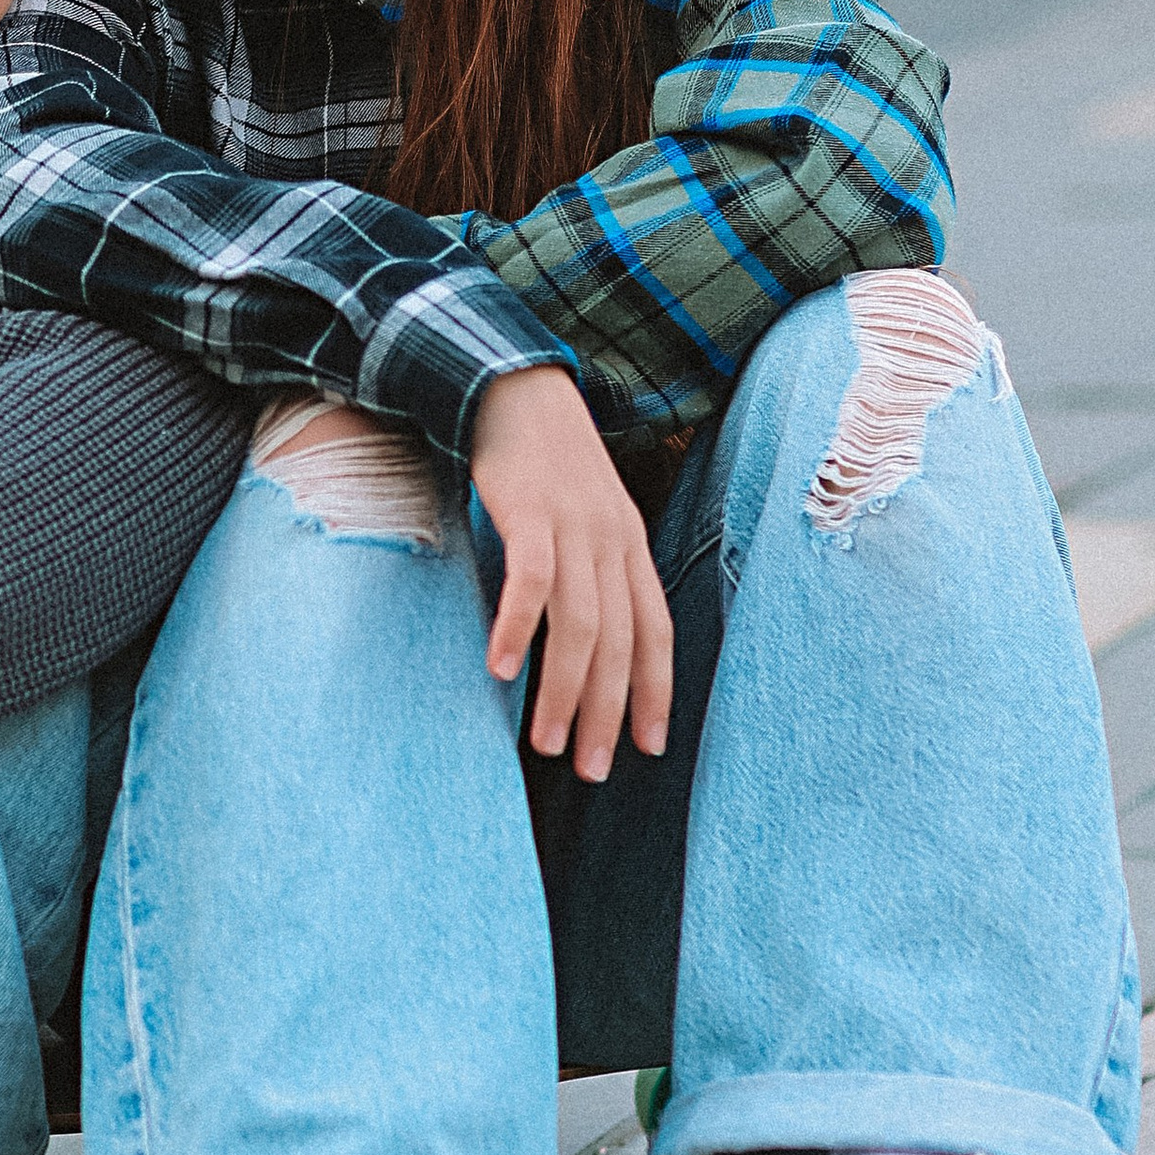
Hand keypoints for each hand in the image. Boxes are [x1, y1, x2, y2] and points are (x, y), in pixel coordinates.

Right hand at [466, 367, 672, 784]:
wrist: (514, 385)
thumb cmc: (546, 459)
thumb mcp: (586, 513)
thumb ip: (591, 569)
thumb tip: (581, 641)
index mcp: (630, 544)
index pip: (655, 631)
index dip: (655, 690)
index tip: (647, 747)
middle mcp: (612, 540)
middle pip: (620, 642)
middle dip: (608, 712)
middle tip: (592, 768)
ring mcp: (573, 526)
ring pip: (580, 624)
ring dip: (565, 690)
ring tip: (548, 741)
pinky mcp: (529, 511)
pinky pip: (530, 582)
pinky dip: (517, 629)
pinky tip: (499, 670)